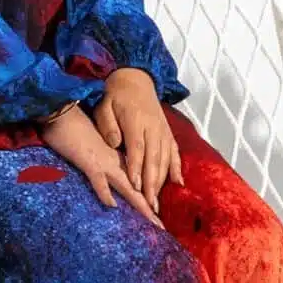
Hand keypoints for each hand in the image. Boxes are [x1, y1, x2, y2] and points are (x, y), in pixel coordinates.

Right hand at [39, 103, 158, 222]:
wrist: (64, 112)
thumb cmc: (76, 131)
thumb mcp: (93, 150)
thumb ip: (103, 165)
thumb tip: (110, 184)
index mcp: (117, 160)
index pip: (135, 183)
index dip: (146, 199)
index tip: (155, 216)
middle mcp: (115, 163)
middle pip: (136, 189)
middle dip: (149, 208)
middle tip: (161, 226)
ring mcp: (103, 162)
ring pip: (126, 186)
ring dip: (138, 203)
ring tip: (152, 219)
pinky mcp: (89, 161)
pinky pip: (98, 180)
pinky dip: (104, 193)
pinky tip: (112, 204)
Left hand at [92, 68, 183, 214]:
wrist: (135, 78)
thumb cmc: (115, 94)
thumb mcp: (104, 104)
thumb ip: (108, 124)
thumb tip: (114, 144)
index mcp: (136, 120)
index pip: (137, 147)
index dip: (137, 167)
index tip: (135, 186)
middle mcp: (153, 127)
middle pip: (154, 158)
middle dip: (152, 182)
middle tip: (149, 204)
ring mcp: (163, 130)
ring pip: (165, 158)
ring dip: (162, 180)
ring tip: (157, 201)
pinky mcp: (167, 132)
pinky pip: (174, 151)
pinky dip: (177, 167)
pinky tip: (178, 182)